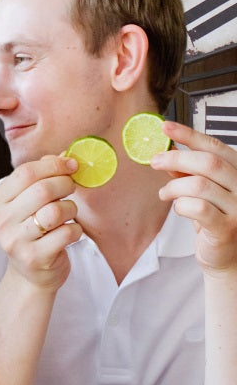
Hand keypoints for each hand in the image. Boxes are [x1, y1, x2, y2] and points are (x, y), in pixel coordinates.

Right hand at [0, 156, 81, 290]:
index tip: (70, 164)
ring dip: (70, 208)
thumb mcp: (27, 202)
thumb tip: (66, 156)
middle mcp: (1, 221)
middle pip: (42, 190)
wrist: (30, 274)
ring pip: (55, 211)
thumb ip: (41, 177)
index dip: (52, 165)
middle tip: (72, 187)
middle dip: (65, 184)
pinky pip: (66, 233)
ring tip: (68, 213)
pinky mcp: (36, 258)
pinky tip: (69, 232)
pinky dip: (75, 229)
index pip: (25, 172)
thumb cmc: (31, 231)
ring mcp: (16, 241)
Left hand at [156, 121, 236, 273]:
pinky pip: (198, 208)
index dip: (189, 135)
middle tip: (155, 162)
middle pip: (208, 163)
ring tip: (165, 193)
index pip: (215, 146)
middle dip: (176, 158)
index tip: (166, 127)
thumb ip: (189, 172)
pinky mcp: (227, 229)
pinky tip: (178, 208)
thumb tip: (168, 151)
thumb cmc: (215, 220)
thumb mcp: (203, 191)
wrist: (227, 257)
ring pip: (200, 185)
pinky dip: (181, 205)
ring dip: (174, 186)